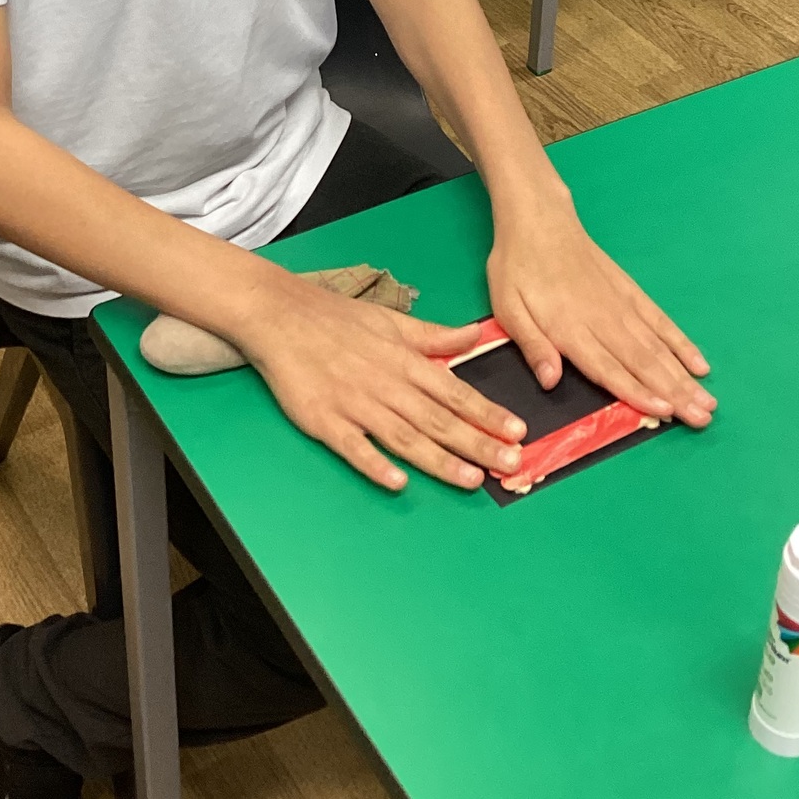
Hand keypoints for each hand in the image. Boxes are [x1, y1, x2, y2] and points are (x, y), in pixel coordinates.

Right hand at [239, 279, 528, 492]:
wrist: (281, 316)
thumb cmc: (336, 318)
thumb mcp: (391, 320)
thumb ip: (434, 336)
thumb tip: (475, 336)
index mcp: (404, 361)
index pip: (454, 391)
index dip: (487, 412)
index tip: (517, 430)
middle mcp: (386, 385)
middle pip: (438, 419)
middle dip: (477, 442)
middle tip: (511, 462)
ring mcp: (356, 404)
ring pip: (405, 436)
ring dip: (439, 460)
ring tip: (472, 479)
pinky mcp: (325, 421)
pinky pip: (354, 447)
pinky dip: (375, 464)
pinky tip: (398, 482)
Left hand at [488, 200, 714, 427]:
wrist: (539, 219)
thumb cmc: (517, 267)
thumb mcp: (507, 306)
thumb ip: (532, 344)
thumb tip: (551, 382)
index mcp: (569, 327)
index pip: (608, 367)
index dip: (637, 391)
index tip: (665, 410)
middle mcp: (602, 319)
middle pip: (642, 362)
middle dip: (674, 392)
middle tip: (703, 418)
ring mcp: (621, 304)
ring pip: (657, 346)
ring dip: (683, 375)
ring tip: (708, 401)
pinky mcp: (630, 291)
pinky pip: (660, 320)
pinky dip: (680, 343)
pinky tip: (698, 363)